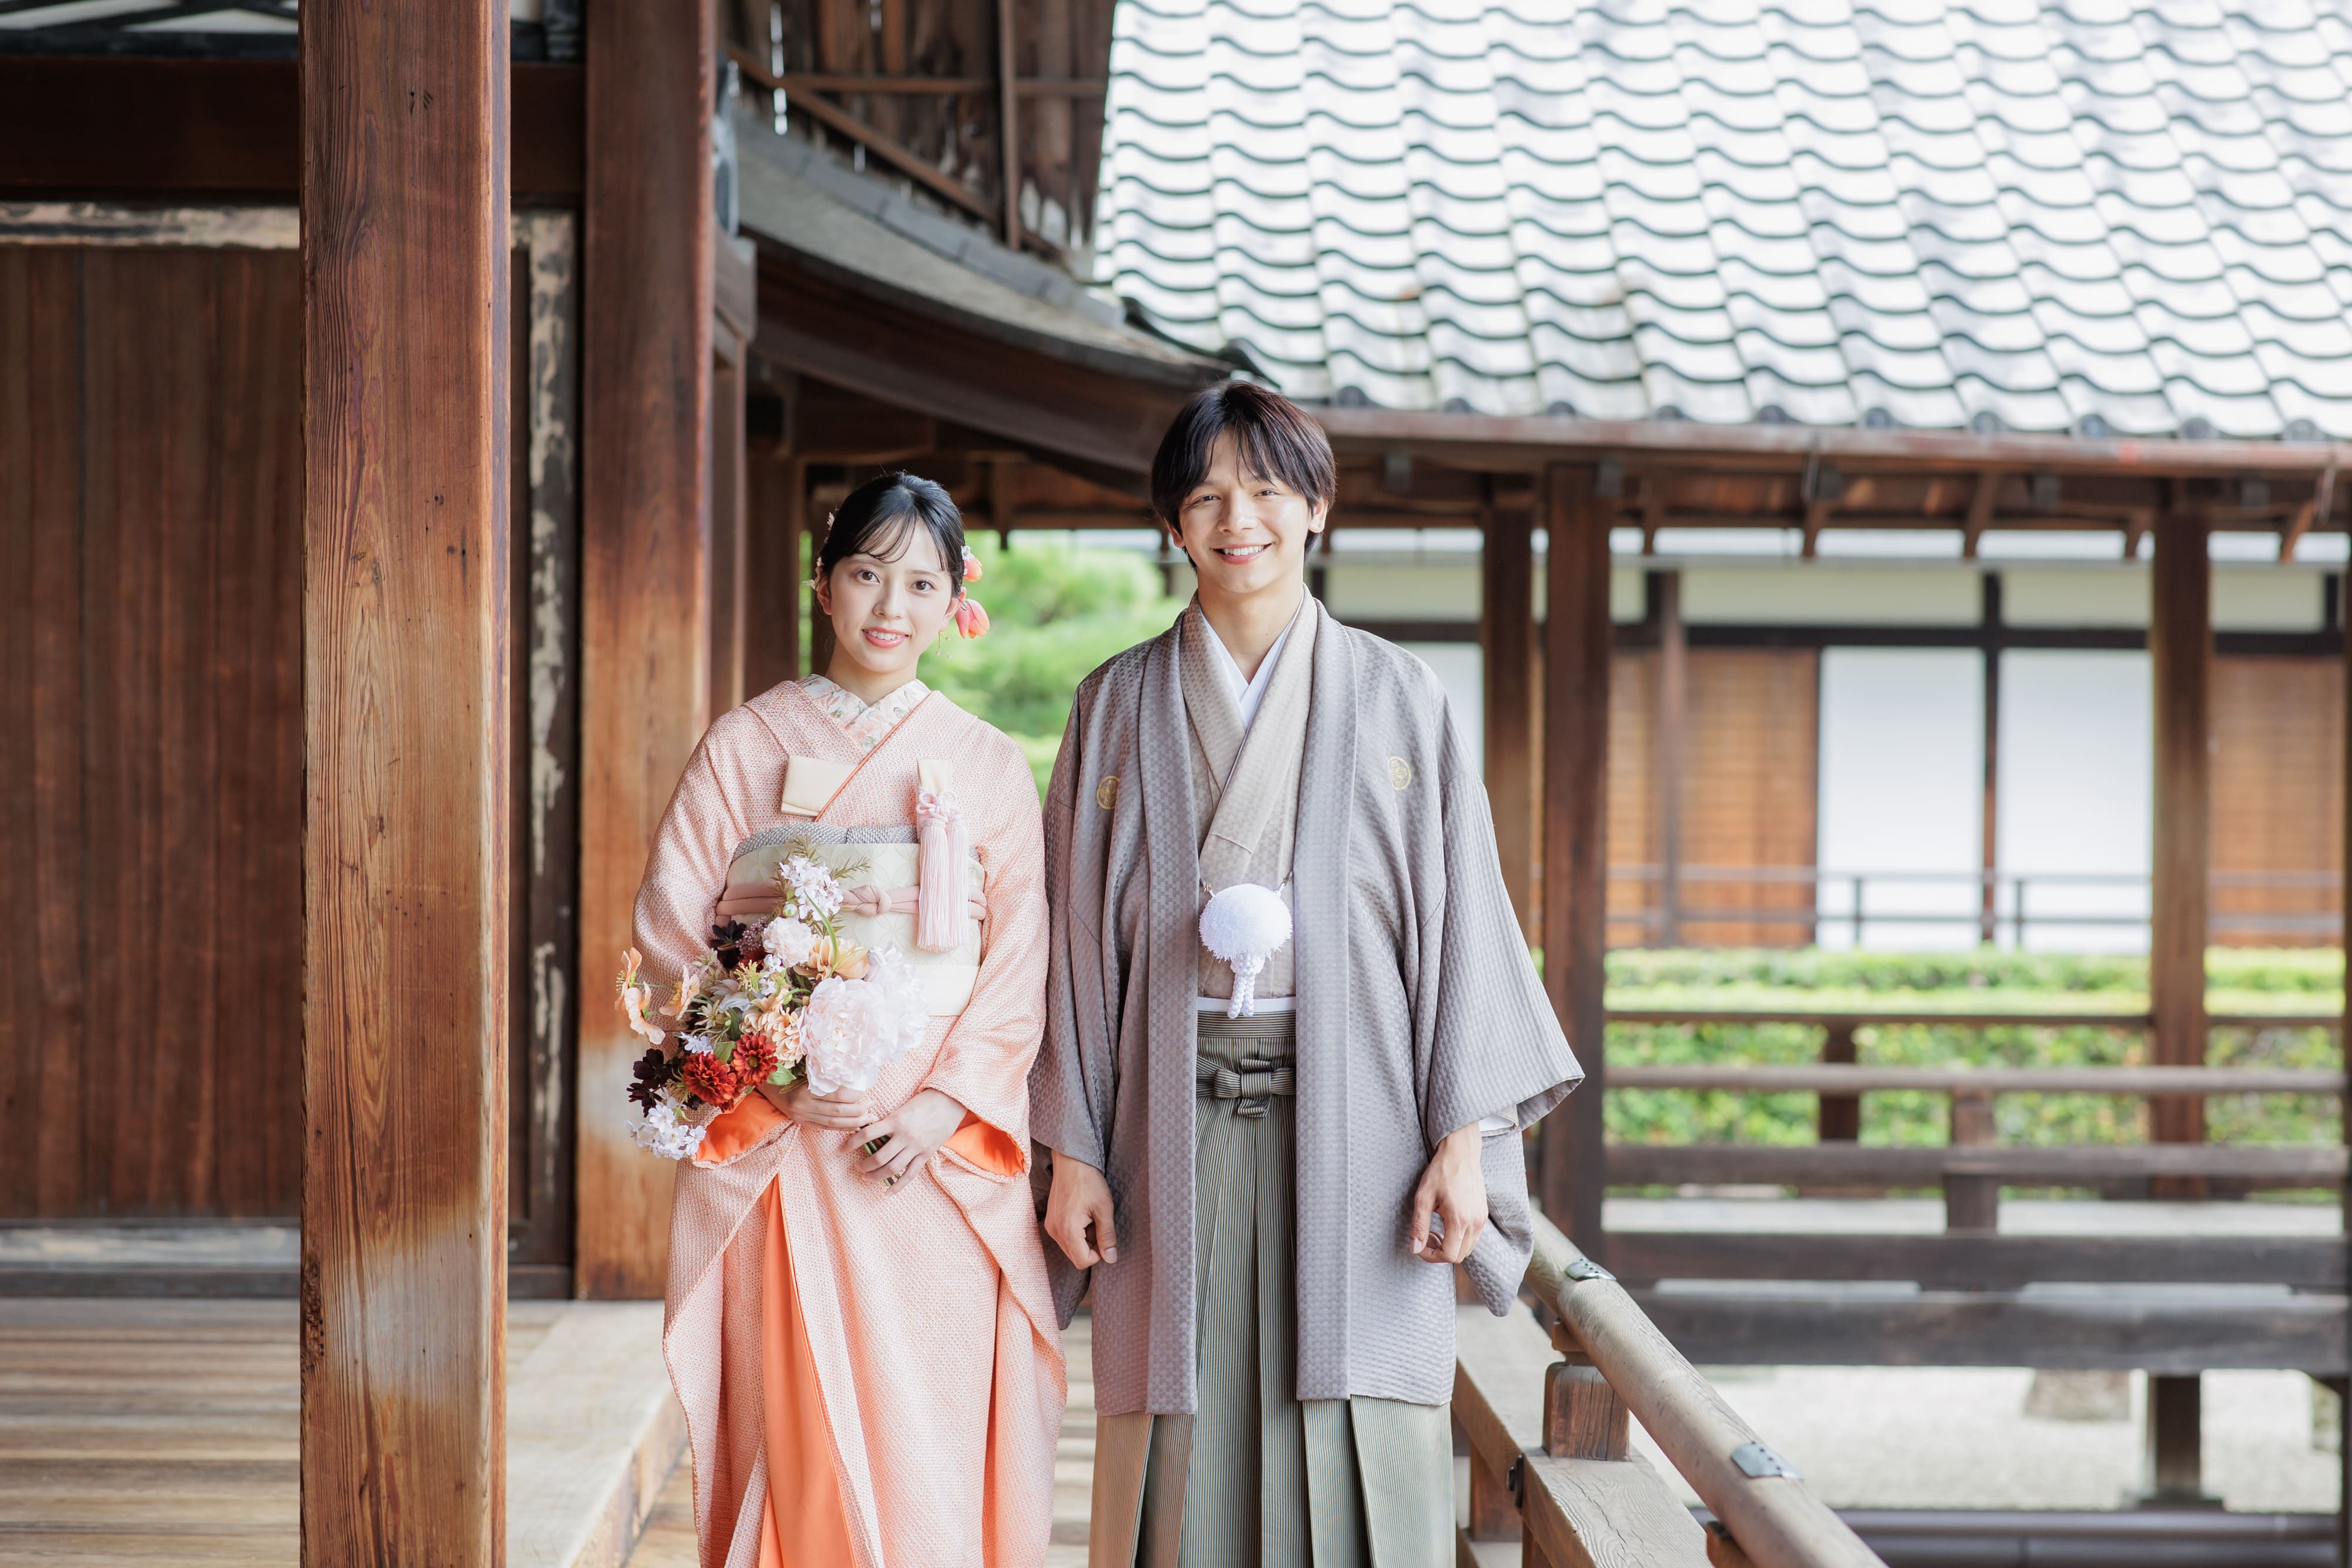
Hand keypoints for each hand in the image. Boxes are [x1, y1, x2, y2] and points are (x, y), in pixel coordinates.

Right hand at [768, 1077, 874, 1131]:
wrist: (767, 1086)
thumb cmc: (790, 1073)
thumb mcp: (806, 1071)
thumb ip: (826, 1076)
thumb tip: (854, 1079)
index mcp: (805, 1089)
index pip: (836, 1095)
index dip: (854, 1095)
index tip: (866, 1092)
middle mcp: (803, 1105)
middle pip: (837, 1112)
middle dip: (859, 1110)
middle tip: (873, 1104)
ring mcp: (802, 1116)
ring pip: (833, 1124)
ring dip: (855, 1122)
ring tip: (869, 1117)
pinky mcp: (802, 1123)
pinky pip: (826, 1128)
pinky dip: (842, 1128)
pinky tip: (855, 1125)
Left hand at [850, 1089, 967, 1190]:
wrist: (949, 1103)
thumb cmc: (924, 1102)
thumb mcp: (902, 1108)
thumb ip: (889, 1122)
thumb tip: (870, 1133)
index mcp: (895, 1121)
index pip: (867, 1134)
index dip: (851, 1143)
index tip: (840, 1150)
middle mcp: (904, 1136)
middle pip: (879, 1158)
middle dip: (864, 1165)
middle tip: (858, 1167)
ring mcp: (916, 1147)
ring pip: (892, 1169)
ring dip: (876, 1176)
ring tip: (867, 1177)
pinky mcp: (926, 1155)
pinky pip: (910, 1174)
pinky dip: (898, 1186)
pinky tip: (887, 1193)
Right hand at [1043, 1151, 1117, 1267]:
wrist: (1071, 1161)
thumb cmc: (1089, 1181)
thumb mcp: (1104, 1208)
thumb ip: (1107, 1236)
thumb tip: (1111, 1258)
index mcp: (1067, 1229)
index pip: (1083, 1261)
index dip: (1098, 1254)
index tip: (1104, 1236)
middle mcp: (1054, 1231)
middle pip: (1075, 1256)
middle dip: (1090, 1246)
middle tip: (1097, 1223)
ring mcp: (1050, 1226)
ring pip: (1070, 1247)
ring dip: (1083, 1239)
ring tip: (1089, 1217)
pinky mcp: (1050, 1220)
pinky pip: (1064, 1237)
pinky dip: (1075, 1232)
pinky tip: (1081, 1214)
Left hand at [1408, 1125, 1488, 1263]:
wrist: (1461, 1153)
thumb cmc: (1440, 1172)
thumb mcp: (1423, 1198)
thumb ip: (1419, 1226)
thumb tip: (1415, 1249)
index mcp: (1460, 1220)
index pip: (1449, 1255)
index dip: (1431, 1256)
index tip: (1421, 1245)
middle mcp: (1475, 1223)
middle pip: (1459, 1256)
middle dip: (1440, 1252)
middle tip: (1426, 1237)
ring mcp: (1481, 1219)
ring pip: (1467, 1248)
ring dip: (1450, 1246)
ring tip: (1436, 1231)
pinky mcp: (1483, 1214)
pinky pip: (1473, 1237)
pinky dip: (1459, 1239)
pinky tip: (1447, 1224)